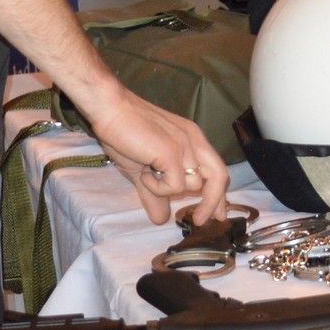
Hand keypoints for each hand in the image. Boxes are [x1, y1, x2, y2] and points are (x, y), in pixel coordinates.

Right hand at [83, 87, 228, 225]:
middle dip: (213, 202)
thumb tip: (160, 219)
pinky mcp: (172, 151)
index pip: (217, 170)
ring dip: (168, 189)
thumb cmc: (125, 134)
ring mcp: (186, 146)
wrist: (111, 109)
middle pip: (219, 177)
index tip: (217, 215)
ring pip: (193, 184)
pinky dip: (159, 187)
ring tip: (148, 175)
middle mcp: (195, 142)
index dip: (219, 195)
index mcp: (193, 141)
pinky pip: (175, 184)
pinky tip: (145, 172)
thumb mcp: (143, 170)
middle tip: (198, 220)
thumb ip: (154, 194)